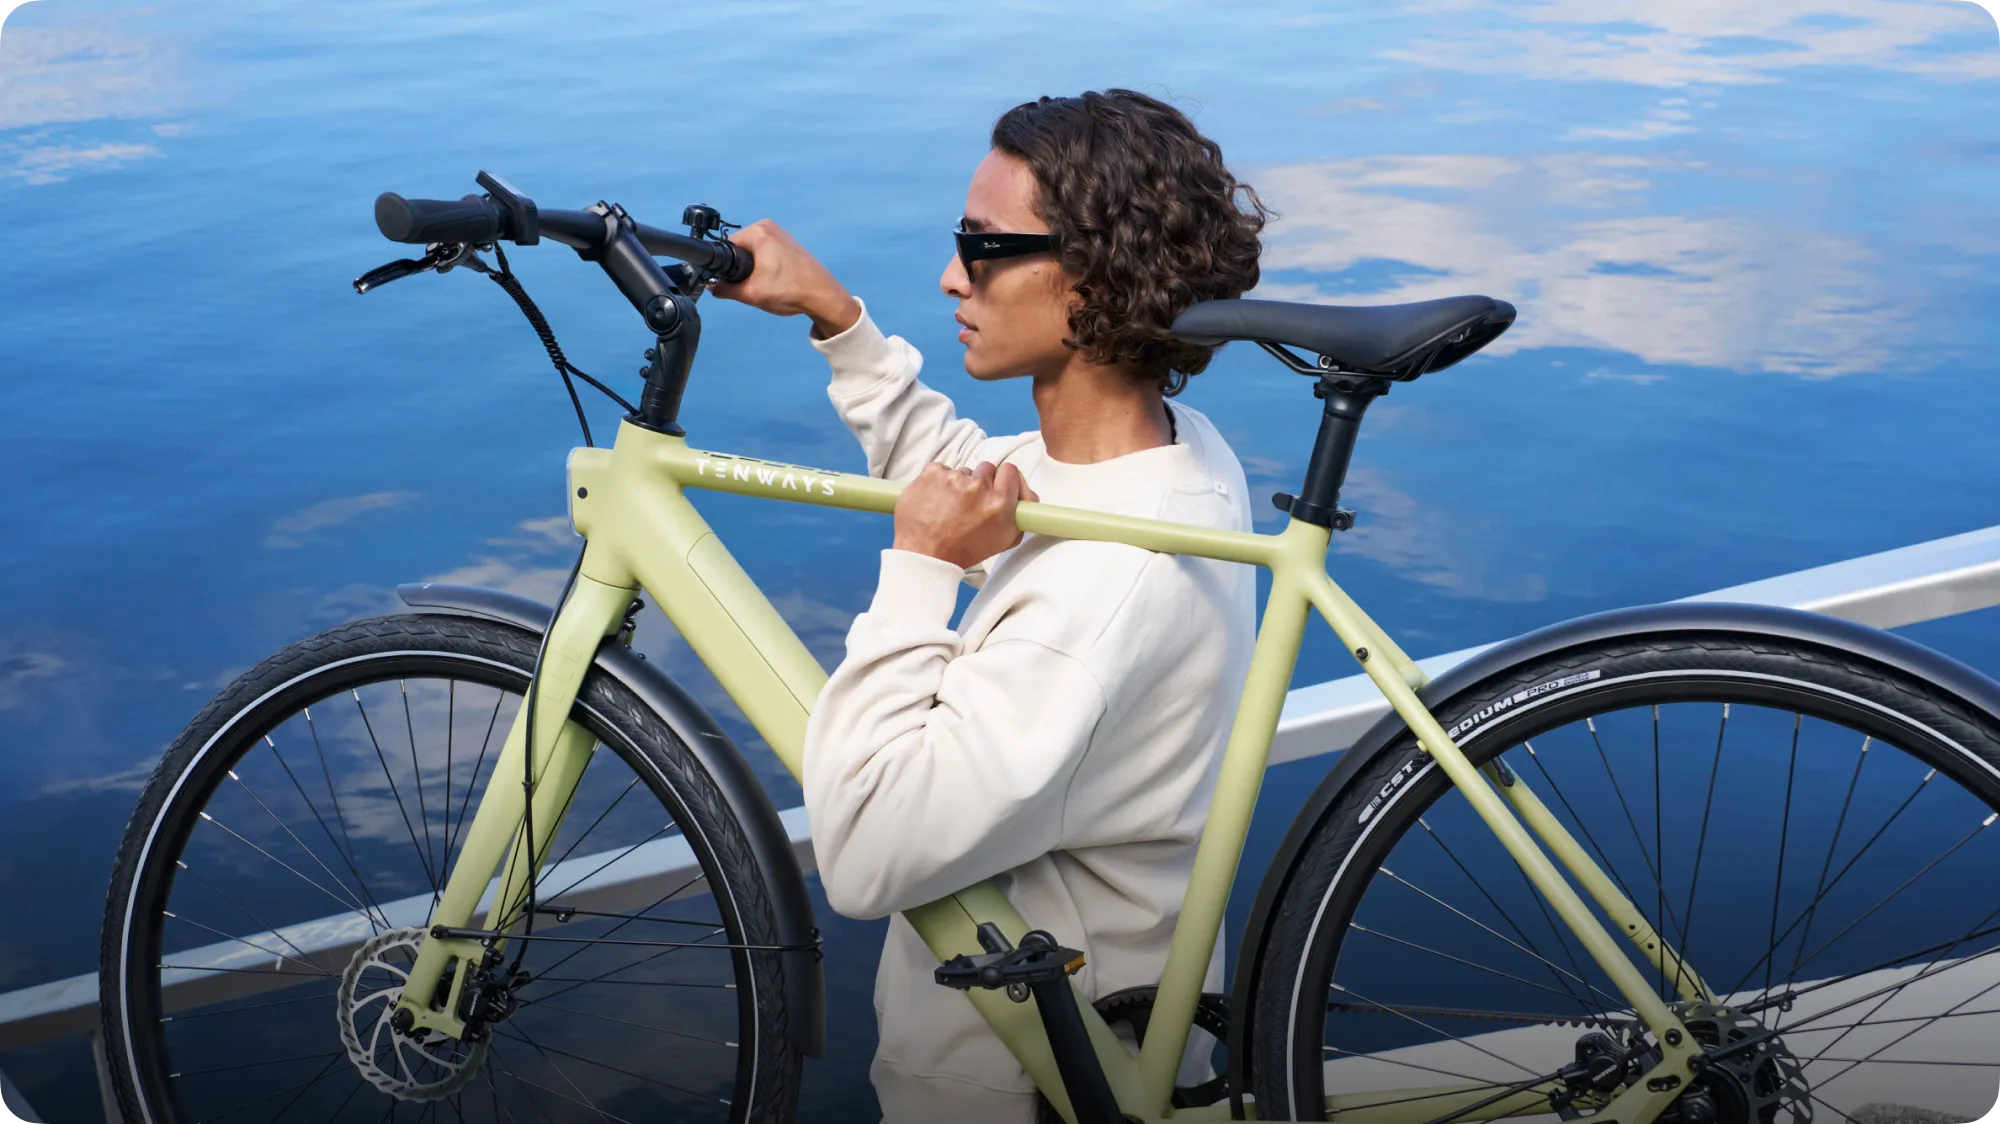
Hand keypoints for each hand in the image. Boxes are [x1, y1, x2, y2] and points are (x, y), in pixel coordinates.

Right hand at [709, 219, 861, 337]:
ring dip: (754, 269)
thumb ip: (725, 289)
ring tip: (765, 286)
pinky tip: (775, 282)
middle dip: (741, 268)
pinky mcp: (790, 245)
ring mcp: (782, 235)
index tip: (728, 281)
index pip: (728, 246)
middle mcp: (770, 227)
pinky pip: (768, 254)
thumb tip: (712, 287)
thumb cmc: (790, 290)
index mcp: (758, 231)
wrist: (823, 296)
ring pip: (755, 253)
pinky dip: (766, 267)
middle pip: (741, 249)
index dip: (724, 266)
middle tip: (750, 286)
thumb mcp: (751, 293)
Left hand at [892, 462, 1039, 569]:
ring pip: (963, 471)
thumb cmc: (962, 551)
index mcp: (999, 502)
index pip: (1011, 470)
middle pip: (987, 468)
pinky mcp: (931, 474)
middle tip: (971, 502)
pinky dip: (939, 482)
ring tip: (949, 506)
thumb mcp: (1003, 540)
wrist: (924, 556)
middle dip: (981, 482)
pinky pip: (941, 470)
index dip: (1004, 479)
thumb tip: (1027, 496)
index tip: (997, 487)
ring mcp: (953, 478)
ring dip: (959, 484)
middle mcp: (978, 487)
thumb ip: (1020, 515)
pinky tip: (936, 500)